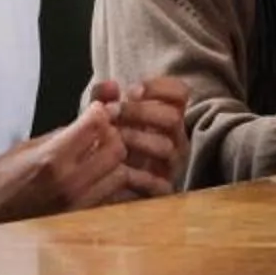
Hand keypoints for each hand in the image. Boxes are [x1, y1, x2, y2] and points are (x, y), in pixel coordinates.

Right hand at [0, 101, 133, 225]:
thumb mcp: (24, 147)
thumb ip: (61, 132)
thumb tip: (90, 116)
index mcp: (52, 160)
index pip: (95, 125)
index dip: (98, 111)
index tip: (94, 109)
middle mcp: (70, 183)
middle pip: (117, 149)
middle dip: (111, 135)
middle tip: (97, 133)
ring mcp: (79, 205)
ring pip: (120, 174)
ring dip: (112, 161)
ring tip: (95, 156)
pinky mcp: (81, 220)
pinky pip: (110, 196)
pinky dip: (108, 182)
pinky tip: (93, 176)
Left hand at [98, 76, 188, 194]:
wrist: (95, 182)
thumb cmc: (104, 144)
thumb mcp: (100, 118)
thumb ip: (102, 99)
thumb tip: (111, 85)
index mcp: (166, 115)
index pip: (180, 93)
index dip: (159, 88)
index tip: (133, 91)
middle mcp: (175, 137)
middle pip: (173, 117)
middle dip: (141, 112)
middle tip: (113, 112)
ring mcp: (171, 163)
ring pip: (166, 146)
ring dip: (137, 139)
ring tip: (113, 139)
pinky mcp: (163, 189)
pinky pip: (161, 182)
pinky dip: (140, 176)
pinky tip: (120, 169)